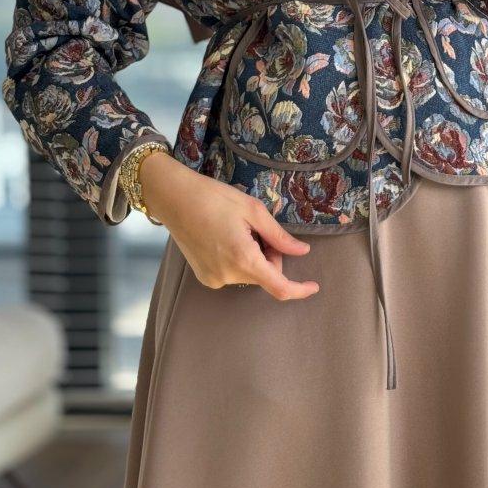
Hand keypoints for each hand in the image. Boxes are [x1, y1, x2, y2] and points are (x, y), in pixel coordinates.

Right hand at [138, 150, 319, 300]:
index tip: (314, 286)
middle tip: (258, 228)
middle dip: (270, 255)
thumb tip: (302, 252)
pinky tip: (224, 237)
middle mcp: (227, 276)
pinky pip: (233, 273)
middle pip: (265, 275)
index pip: (279, 287)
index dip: (299, 290)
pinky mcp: (205, 277)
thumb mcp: (253, 210)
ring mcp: (214, 279)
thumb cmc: (214, 198)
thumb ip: (279, 236)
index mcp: (243, 259)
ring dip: (253, 256)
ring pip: (249, 273)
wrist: (174, 198)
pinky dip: (238, 259)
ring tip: (237, 230)